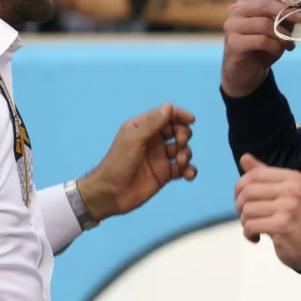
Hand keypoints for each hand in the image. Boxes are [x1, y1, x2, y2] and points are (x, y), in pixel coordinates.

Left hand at [76, 102, 197, 220]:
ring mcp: (160, 158)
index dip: (179, 115)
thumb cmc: (117, 163)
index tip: (191, 120)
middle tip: (180, 143)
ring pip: (183, 149)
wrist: (110, 194)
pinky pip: (184, 169)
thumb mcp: (134, 139)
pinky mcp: (165, 174)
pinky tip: (188, 175)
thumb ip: (153, 123)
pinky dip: (190, 170)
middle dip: (184, 134)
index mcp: (143, 128)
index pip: (166, 115)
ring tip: (181, 162)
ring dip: (187, 153)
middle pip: (178, 131)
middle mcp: (153, 141)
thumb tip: (169, 106)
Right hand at [220, 0, 300, 97]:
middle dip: (287, 12)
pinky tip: (278, 51)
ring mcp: (231, 25)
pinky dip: (274, 46)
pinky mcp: (233, 43)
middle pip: (265, 5)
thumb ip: (286, 15)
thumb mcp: (278, 27)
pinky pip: (260, 40)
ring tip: (289, 44)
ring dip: (282, 35)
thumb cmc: (263, 46)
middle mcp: (236, 9)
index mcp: (245, 0)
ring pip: (264, 24)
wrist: (247, 71)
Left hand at [234, 153, 300, 274]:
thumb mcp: (286, 192)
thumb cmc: (300, 219)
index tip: (241, 199)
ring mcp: (287, 207)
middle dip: (240, 205)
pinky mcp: (282, 225)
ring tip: (254, 227)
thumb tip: (244, 157)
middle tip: (246, 215)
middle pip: (248, 191)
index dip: (240, 186)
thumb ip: (265, 175)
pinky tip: (256, 237)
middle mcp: (291, 189)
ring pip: (247, 209)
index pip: (255, 174)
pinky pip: (250, 225)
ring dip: (245, 222)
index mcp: (292, 177)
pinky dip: (248, 234)